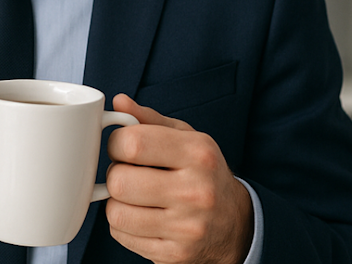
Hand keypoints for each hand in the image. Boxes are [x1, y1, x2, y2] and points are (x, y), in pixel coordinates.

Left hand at [104, 94, 252, 263]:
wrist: (236, 225)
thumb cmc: (203, 174)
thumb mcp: (187, 139)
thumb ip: (150, 120)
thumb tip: (118, 102)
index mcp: (197, 154)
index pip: (132, 143)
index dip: (116, 144)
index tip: (122, 148)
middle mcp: (195, 191)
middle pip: (119, 181)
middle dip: (116, 175)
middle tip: (129, 174)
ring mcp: (186, 227)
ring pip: (116, 212)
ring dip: (117, 203)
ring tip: (135, 197)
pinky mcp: (175, 253)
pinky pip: (122, 236)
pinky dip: (124, 225)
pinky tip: (142, 216)